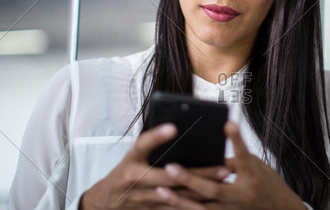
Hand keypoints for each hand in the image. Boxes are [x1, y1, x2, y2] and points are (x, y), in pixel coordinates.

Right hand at [79, 123, 229, 209]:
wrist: (106, 200)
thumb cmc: (124, 172)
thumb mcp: (132, 155)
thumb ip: (150, 145)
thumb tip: (177, 129)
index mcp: (130, 159)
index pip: (142, 144)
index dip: (156, 136)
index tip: (173, 127)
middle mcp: (135, 178)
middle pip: (169, 174)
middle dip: (198, 171)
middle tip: (222, 165)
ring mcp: (143, 197)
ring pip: (177, 193)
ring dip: (202, 187)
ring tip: (222, 178)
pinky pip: (175, 207)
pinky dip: (193, 202)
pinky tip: (211, 197)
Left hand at [155, 121, 306, 209]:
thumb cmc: (269, 185)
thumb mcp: (257, 167)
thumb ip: (234, 160)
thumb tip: (210, 152)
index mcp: (253, 176)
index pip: (244, 154)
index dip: (236, 139)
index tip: (228, 123)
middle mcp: (241, 195)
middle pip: (212, 188)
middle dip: (189, 178)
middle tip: (169, 167)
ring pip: (201, 208)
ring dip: (180, 199)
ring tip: (161, 189)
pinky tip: (170, 204)